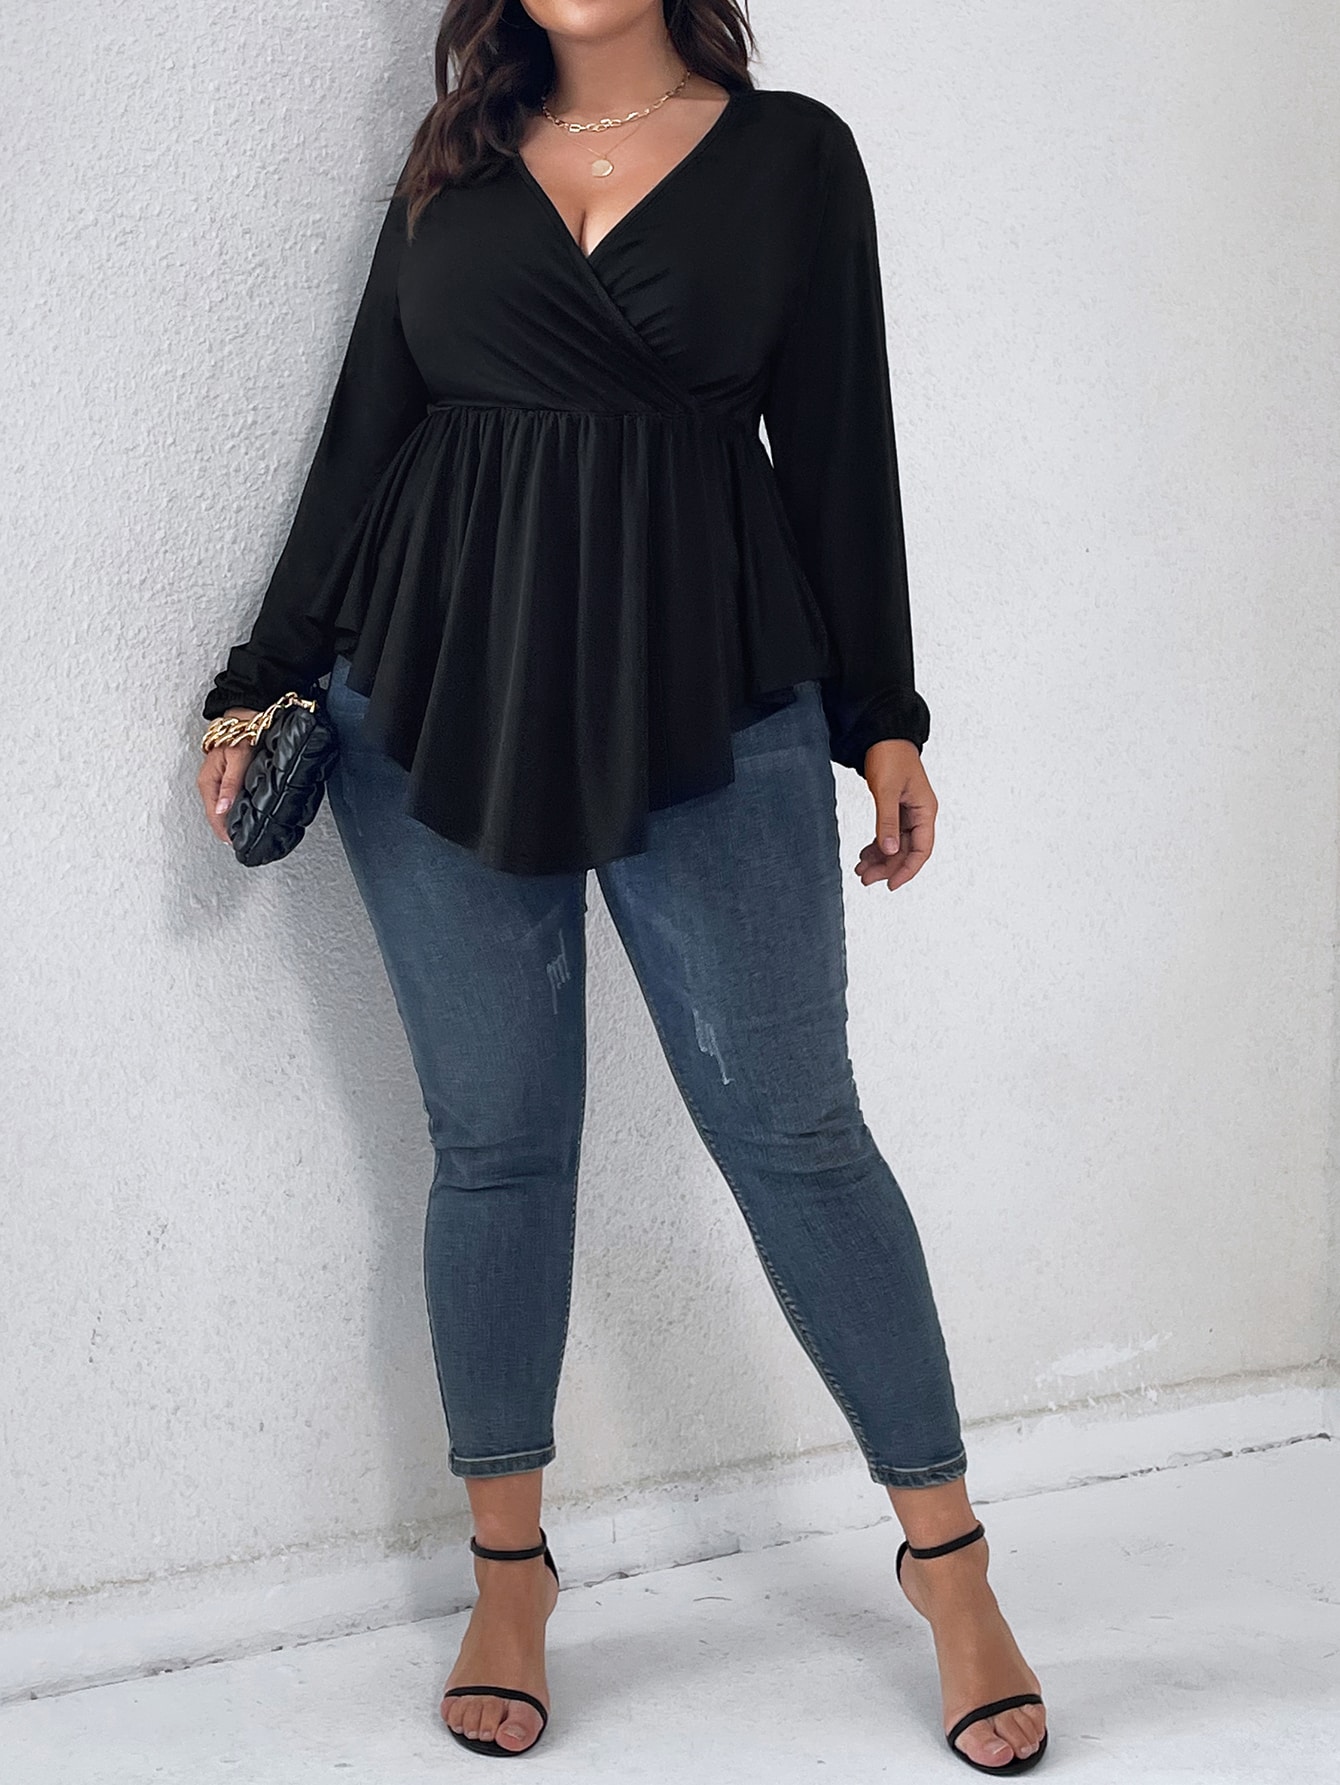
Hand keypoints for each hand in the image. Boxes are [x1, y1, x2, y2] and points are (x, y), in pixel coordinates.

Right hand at [197, 708, 258, 844]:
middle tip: (243, 844)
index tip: (237, 845)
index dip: (225, 832)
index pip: (214, 816)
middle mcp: (210, 783)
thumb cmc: (241, 731)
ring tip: (243, 834)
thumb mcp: (237, 758)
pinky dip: (234, 808)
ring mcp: (216, 780)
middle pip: (216, 815)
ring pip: (221, 808)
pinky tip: (242, 814)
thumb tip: (223, 809)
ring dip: (230, 820)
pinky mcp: (226, 776)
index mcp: (208, 781)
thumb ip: (231, 784)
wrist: (245, 713)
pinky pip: (227, 798)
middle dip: (228, 830)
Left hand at [853, 739, 936, 890]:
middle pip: (907, 851)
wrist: (882, 734)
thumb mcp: (886, 790)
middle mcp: (920, 814)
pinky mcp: (895, 809)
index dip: (908, 870)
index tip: (891, 884)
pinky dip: (877, 846)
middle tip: (865, 879)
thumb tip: (889, 850)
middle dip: (887, 867)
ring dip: (880, 859)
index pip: (922, 849)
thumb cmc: (889, 756)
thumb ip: (887, 821)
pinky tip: (863, 855)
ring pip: (896, 845)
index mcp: (925, 810)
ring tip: (860, 871)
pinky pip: (889, 835)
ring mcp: (908, 812)